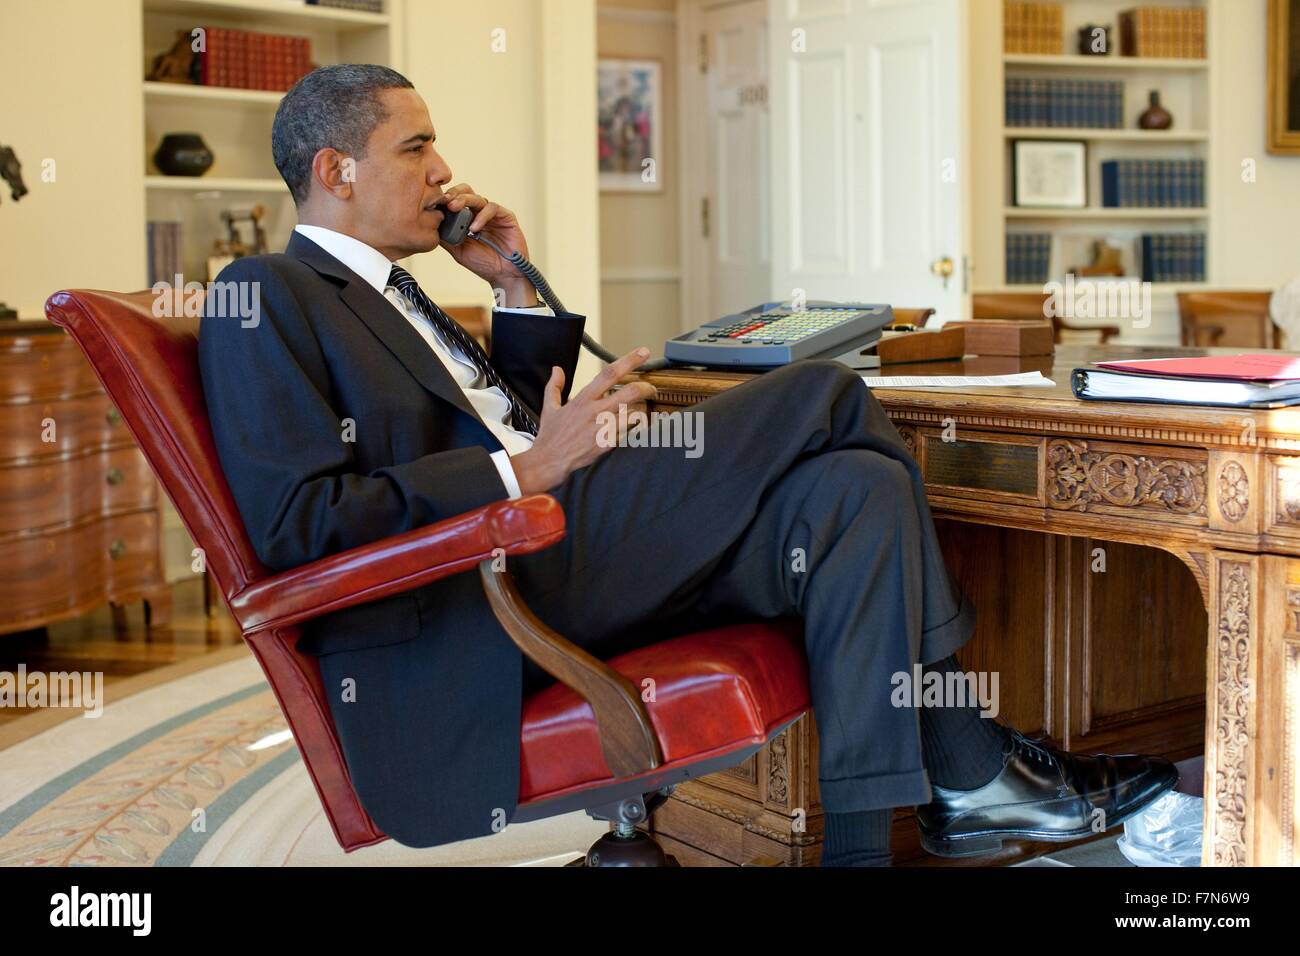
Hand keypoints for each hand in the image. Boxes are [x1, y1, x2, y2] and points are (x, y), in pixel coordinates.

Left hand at [435, 183, 533, 299]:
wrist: (504, 275)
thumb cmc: (483, 263)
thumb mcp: (458, 250)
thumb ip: (447, 236)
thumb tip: (430, 224)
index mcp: (468, 218)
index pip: (456, 199)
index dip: (446, 199)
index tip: (434, 204)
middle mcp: (480, 213)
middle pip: (466, 191)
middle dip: (454, 193)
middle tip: (445, 200)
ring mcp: (493, 214)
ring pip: (478, 198)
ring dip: (464, 200)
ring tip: (454, 208)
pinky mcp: (506, 216)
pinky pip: (492, 208)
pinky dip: (481, 216)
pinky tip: (475, 227)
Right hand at [511, 348, 658, 494]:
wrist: (548, 462)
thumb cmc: (550, 436)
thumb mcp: (548, 408)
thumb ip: (554, 387)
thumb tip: (557, 369)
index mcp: (583, 399)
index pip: (609, 373)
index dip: (629, 360)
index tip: (643, 352)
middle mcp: (595, 411)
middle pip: (630, 392)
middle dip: (646, 388)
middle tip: (652, 389)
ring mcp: (602, 428)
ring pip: (634, 413)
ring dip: (642, 411)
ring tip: (643, 412)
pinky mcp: (607, 444)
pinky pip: (630, 433)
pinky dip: (636, 429)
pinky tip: (637, 429)